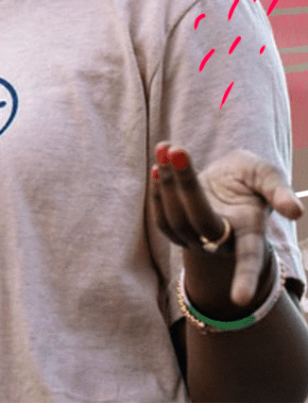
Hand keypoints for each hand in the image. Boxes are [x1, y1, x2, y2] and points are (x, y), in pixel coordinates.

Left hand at [150, 142, 302, 310]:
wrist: (226, 174)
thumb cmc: (251, 177)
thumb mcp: (267, 175)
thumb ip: (278, 191)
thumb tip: (295, 212)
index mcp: (251, 233)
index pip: (250, 259)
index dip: (245, 278)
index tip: (240, 300)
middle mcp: (223, 240)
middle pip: (200, 222)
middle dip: (186, 185)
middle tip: (177, 151)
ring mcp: (197, 237)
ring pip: (176, 220)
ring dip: (166, 183)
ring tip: (165, 149)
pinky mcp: (176, 229)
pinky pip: (162, 219)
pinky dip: (157, 192)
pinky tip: (157, 166)